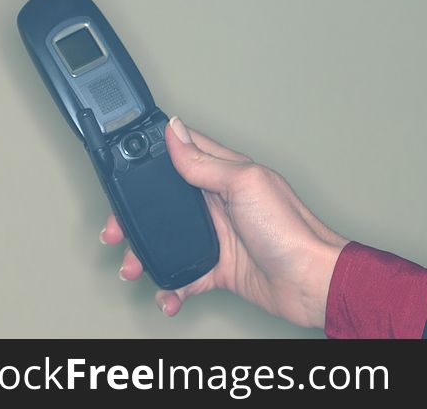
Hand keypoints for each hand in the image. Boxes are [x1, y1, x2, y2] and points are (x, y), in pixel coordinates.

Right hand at [99, 116, 347, 328]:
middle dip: (136, 216)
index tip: (122, 161)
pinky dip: (172, 288)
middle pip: (166, 202)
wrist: (311, 283)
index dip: (153, 154)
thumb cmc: (291, 230)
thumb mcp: (245, 184)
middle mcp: (221, 202)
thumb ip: (206, 162)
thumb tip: (176, 130)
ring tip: (134, 267)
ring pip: (170, 241)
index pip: (184, 153)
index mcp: (228, 174)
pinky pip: (186, 277)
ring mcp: (221, 236)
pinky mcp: (221, 268)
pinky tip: (169, 295)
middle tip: (115, 230)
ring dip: (147, 255)